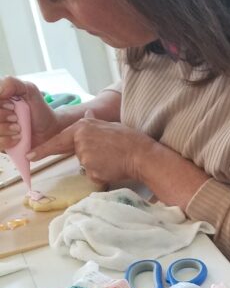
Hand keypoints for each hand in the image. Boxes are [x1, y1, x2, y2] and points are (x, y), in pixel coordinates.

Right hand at [0, 77, 59, 152]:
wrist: (50, 129)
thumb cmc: (38, 108)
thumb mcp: (28, 89)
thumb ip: (11, 83)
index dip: (0, 106)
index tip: (12, 106)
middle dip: (2, 116)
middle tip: (16, 118)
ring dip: (5, 128)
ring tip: (19, 128)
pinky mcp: (1, 143)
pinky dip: (7, 141)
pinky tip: (17, 138)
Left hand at [30, 113, 153, 184]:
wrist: (141, 154)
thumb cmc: (129, 139)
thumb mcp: (109, 125)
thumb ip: (94, 122)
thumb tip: (89, 112)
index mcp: (83, 127)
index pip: (58, 140)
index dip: (43, 149)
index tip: (29, 155)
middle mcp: (80, 141)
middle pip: (77, 153)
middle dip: (91, 155)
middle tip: (108, 153)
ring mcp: (85, 157)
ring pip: (87, 165)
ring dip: (98, 164)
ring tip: (114, 158)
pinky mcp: (92, 171)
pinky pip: (94, 175)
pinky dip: (103, 173)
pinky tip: (114, 167)